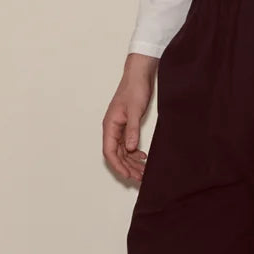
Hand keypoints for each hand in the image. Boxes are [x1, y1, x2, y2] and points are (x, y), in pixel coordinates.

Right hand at [103, 54, 156, 180]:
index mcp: (110, 125)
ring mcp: (119, 127)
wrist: (139, 75)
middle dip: (127, 167)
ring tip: (143, 171)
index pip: (110, 151)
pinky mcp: (127, 125)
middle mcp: (112, 128)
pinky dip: (134, 153)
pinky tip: (143, 156)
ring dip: (131, 162)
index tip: (128, 176)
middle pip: (116, 154)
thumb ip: (132, 130)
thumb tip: (131, 149)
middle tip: (140, 177)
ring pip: (123, 151)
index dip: (118, 165)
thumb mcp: (134, 110)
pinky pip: (128, 144)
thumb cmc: (134, 89)